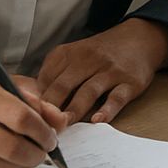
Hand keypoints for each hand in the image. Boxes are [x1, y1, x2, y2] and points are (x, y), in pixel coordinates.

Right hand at [0, 73, 68, 167]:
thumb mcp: (1, 87)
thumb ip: (35, 101)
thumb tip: (62, 122)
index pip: (23, 118)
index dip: (45, 132)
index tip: (52, 138)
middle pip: (15, 148)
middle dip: (38, 154)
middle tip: (43, 152)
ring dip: (23, 167)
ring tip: (25, 157)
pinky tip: (2, 161)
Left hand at [35, 18, 167, 124]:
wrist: (139, 39)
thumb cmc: (99, 54)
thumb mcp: (73, 55)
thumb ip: (54, 75)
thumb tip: (33, 104)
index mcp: (68, 54)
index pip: (46, 80)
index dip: (35, 101)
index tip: (28, 118)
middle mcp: (88, 60)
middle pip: (63, 86)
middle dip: (50, 108)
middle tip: (41, 128)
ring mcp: (110, 71)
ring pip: (88, 91)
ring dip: (73, 110)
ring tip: (64, 126)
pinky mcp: (130, 82)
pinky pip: (117, 97)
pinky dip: (107, 109)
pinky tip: (98, 120)